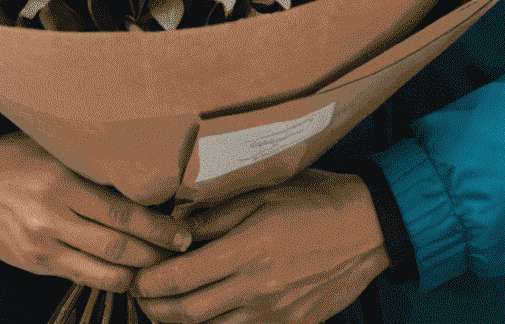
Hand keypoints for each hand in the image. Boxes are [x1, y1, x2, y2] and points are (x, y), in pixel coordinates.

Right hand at [0, 131, 192, 291]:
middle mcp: (54, 216)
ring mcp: (44, 244)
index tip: (181, 232)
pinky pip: (83, 278)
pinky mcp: (36, 264)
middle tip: (181, 251)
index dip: (157, 227)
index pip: (122, 212)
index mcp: (63, 180)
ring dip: (138, 272)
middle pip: (119, 245)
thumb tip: (138, 170)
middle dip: (157, 252)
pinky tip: (127, 275)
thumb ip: (90, 161)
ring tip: (161, 268)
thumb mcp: (52, 148)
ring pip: (104, 269)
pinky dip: (110, 280)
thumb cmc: (15, 157)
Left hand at [133, 170, 389, 323]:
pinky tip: (207, 315)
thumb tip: (177, 228)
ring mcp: (276, 313)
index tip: (136, 277)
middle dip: (157, 308)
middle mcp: (259, 287)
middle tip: (141, 296)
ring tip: (166, 308)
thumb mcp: (262, 193)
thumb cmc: (315, 199)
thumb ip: (217, 216)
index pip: (183, 277)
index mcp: (249, 249)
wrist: (368, 228)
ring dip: (182, 323)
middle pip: (190, 312)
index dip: (152, 282)